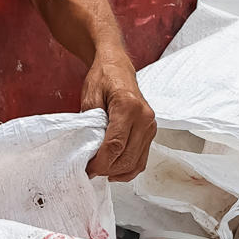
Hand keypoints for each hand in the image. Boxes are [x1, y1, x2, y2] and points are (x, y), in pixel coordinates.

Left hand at [80, 53, 156, 181]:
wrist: (117, 67)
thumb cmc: (103, 78)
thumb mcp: (90, 98)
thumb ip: (90, 125)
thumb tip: (89, 152)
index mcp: (128, 106)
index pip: (115, 145)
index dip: (100, 162)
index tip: (88, 169)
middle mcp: (144, 117)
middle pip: (127, 157)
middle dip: (107, 169)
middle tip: (91, 170)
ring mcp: (150, 125)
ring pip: (136, 162)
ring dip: (117, 172)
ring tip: (101, 170)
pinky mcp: (151, 131)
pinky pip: (142, 158)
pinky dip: (129, 168)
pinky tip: (115, 170)